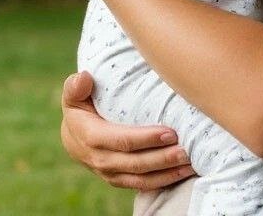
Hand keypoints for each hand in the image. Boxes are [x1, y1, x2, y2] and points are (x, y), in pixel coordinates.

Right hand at [60, 71, 196, 190]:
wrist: (72, 136)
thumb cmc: (79, 106)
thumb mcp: (73, 94)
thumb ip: (76, 86)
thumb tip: (84, 78)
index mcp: (90, 137)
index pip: (122, 140)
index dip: (145, 139)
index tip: (169, 132)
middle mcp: (100, 160)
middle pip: (136, 163)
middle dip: (163, 158)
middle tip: (186, 150)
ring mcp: (110, 173)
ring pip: (141, 178)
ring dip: (167, 173)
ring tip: (190, 163)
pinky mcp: (120, 179)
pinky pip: (142, 184)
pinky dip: (163, 181)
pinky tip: (183, 173)